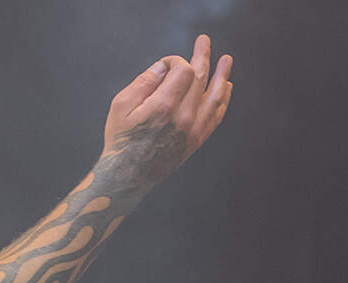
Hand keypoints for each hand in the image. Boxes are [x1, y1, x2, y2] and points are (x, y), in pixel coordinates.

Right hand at [99, 35, 233, 189]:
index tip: (163, 66)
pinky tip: (226, 87)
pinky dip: (223, 100)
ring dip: (222, 75)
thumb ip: (144, 81)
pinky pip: (215, 116)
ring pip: (214, 96)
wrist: (127, 177)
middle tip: (203, 41)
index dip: (175, 61)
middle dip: (201, 56)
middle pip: (200, 78)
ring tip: (227, 60)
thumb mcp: (121, 105)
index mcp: (164, 106)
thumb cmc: (121, 139)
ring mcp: (193, 130)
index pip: (183, 70)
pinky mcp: (196, 140)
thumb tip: (163, 66)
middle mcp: (183, 118)